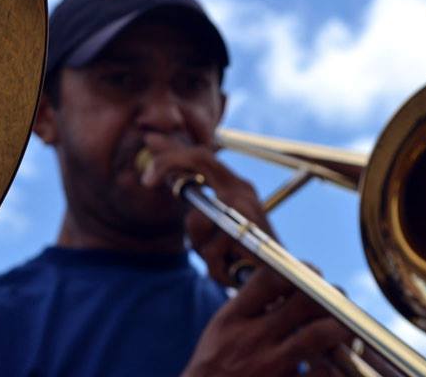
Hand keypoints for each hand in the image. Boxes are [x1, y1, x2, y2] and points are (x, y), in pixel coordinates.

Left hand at [140, 132, 273, 284]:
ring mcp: (246, 207)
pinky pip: (210, 248)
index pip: (201, 156)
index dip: (173, 149)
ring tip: (219, 260)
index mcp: (234, 186)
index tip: (148, 141)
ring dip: (200, 246)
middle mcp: (242, 189)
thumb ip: (195, 205)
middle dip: (168, 163)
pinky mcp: (248, 230)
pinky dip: (215, 266)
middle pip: (199, 159)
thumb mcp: (212, 225)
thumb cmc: (239, 257)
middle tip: (145, 180)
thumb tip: (167, 180)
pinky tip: (230, 270)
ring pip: (196, 219)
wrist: (279, 283)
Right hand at [182, 266, 351, 376]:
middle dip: (328, 293)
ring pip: (317, 335)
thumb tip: (285, 281)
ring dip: (339, 326)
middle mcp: (251, 338)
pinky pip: (321, 374)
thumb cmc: (214, 365)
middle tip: (338, 298)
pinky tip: (337, 361)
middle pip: (302, 301)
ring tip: (346, 326)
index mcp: (233, 318)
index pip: (270, 279)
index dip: (298, 270)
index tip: (311, 273)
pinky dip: (334, 366)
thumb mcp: (220, 328)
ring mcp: (269, 367)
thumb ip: (248, 304)